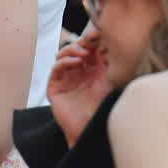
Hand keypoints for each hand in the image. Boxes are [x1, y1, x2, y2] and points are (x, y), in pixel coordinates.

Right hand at [47, 26, 112, 143]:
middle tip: (91, 43)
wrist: (89, 129)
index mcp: (91, 70)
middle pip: (75, 49)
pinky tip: (76, 62)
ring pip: (63, 55)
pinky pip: (56, 68)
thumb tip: (112, 44)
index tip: (100, 38)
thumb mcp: (109, 83)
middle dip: (82, 43)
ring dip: (72, 50)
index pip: (89, 49)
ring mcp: (65, 78)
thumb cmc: (102, 109)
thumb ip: (110, 65)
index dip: (93, 42)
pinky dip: (65, 61)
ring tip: (84, 53)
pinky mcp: (55, 86)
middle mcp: (77, 71)